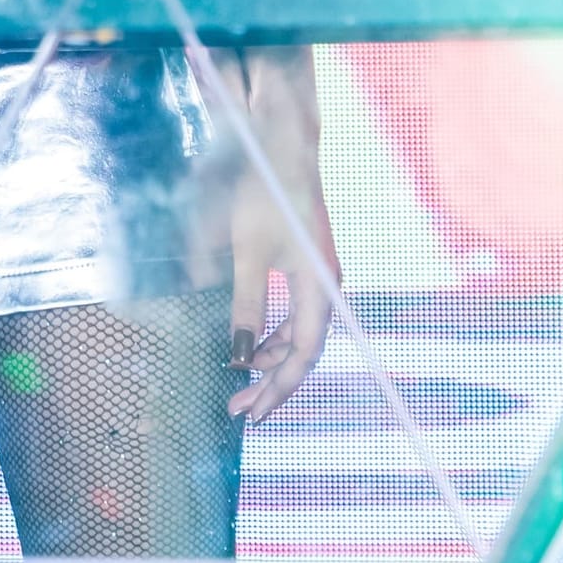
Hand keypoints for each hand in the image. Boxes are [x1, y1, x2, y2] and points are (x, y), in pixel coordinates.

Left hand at [226, 52, 338, 424]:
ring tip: (240, 381)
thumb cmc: (266, 196)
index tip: (253, 414)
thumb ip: (244, 305)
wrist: (283, 148)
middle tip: (239, 410)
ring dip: (270, 358)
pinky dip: (273, 334)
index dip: (280, 388)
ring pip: (299, 334)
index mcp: (319, 287)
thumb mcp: (248, 254)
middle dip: (272, 383)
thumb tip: (236, 355)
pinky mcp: (307, 266)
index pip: (304, 354)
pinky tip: (251, 344)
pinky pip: (295, 314)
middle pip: (304, 350)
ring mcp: (319, 277)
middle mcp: (326, 287)